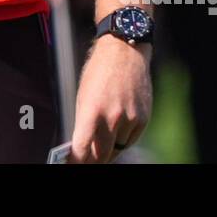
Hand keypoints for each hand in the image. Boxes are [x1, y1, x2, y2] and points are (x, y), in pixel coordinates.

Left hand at [69, 33, 151, 163]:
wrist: (125, 52)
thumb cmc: (99, 72)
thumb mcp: (83, 96)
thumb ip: (83, 122)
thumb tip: (81, 145)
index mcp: (92, 112)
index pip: (82, 149)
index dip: (76, 161)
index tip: (73, 163)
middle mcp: (112, 118)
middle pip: (101, 156)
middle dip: (92, 161)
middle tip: (87, 161)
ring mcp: (129, 120)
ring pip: (117, 149)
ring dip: (109, 149)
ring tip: (103, 142)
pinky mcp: (143, 119)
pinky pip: (131, 140)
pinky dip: (123, 140)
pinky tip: (117, 131)